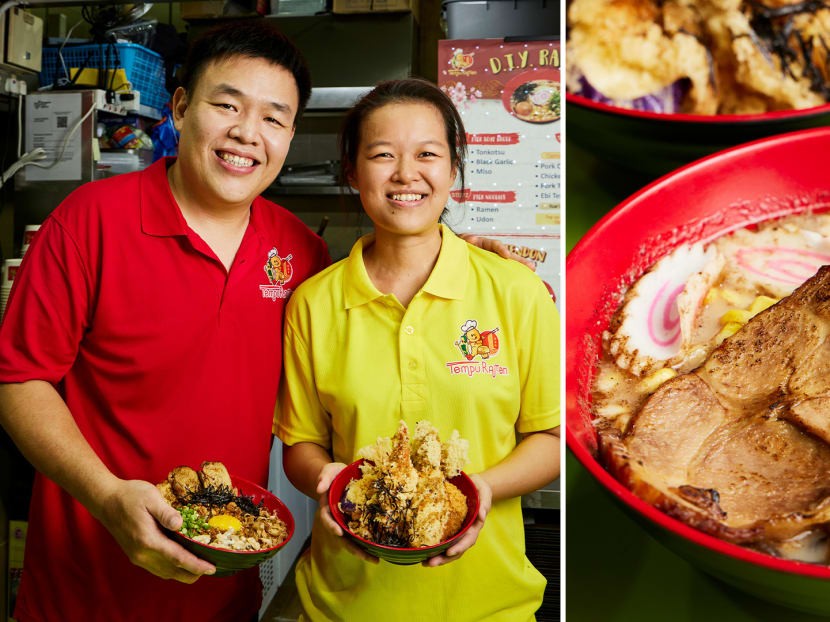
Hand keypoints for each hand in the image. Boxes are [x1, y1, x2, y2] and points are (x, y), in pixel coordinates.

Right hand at [93, 479, 215, 581]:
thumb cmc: (130, 496)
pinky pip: (157, 569)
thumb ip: (166, 512)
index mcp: (148, 540)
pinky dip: (172, 569)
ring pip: (165, 573)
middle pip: (173, 571)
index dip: (196, 565)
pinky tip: (181, 563)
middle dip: (193, 573)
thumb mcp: (151, 497)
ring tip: (201, 567)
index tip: (211, 569)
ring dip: (183, 573)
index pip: (177, 558)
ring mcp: (138, 557)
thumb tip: (180, 524)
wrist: (106, 501)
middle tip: (211, 568)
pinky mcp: (135, 555)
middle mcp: (142, 554)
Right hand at [315, 462, 378, 563]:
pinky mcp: (357, 520)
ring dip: (364, 550)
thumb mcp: (328, 472)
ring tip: (376, 560)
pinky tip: (381, 548)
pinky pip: (362, 532)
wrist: (342, 475)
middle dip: (353, 548)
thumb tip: (320, 488)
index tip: (339, 532)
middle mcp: (337, 519)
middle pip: (342, 537)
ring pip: (353, 539)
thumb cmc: (334, 474)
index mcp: (327, 508)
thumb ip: (323, 478)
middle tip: (365, 556)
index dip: (332, 526)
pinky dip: (369, 541)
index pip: (327, 520)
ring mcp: (347, 521)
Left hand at [423, 473, 492, 566]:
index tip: (449, 552)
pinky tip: (424, 554)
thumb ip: (485, 502)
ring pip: (450, 549)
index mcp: (475, 525)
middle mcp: (467, 532)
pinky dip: (436, 549)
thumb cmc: (478, 487)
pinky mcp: (451, 529)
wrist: (473, 486)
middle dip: (445, 558)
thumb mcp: (484, 490)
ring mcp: (459, 532)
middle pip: (458, 549)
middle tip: (430, 563)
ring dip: (439, 558)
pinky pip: (444, 542)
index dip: (459, 547)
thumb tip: (483, 515)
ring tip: (425, 563)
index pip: (469, 539)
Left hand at [458, 234, 535, 270]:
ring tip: (532, 272)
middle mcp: (492, 252)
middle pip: (508, 256)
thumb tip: (472, 239)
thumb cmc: (458, 246)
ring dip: (519, 268)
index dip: (501, 249)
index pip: (495, 245)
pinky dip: (511, 275)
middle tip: (531, 267)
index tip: (506, 255)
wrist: (453, 253)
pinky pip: (502, 272)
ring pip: (508, 264)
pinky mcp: (491, 270)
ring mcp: (493, 261)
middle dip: (519, 261)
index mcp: (485, 244)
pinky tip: (521, 280)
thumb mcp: (460, 240)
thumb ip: (466, 239)